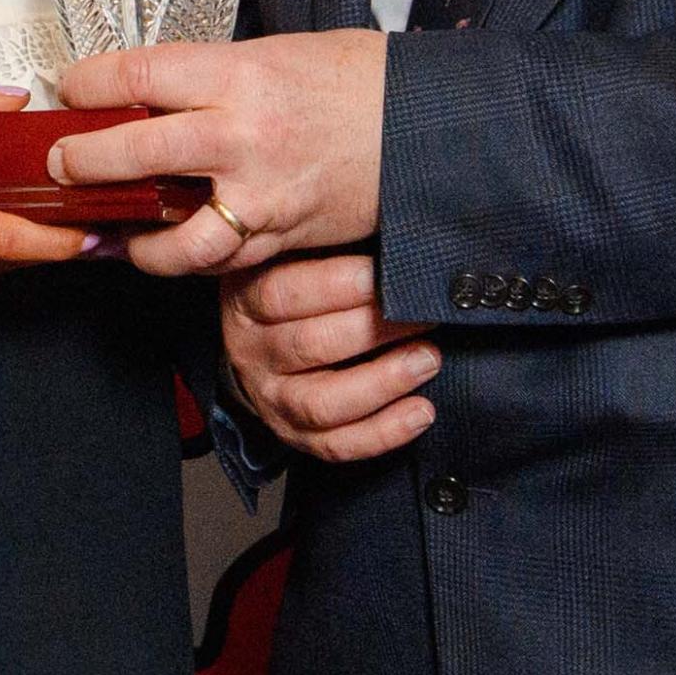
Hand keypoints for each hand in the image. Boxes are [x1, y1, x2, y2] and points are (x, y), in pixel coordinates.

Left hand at [53, 35, 386, 276]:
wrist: (430, 127)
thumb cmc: (360, 80)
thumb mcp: (277, 53)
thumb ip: (212, 76)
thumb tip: (149, 88)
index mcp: (242, 75)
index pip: (138, 75)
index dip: (90, 82)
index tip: (72, 87)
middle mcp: (245, 138)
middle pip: (136, 152)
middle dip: (82, 160)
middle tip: (59, 162)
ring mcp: (263, 197)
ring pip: (173, 236)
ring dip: (132, 238)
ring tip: (111, 229)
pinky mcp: (282, 238)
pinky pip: (219, 261)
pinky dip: (187, 260)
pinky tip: (166, 250)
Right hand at [217, 254, 438, 463]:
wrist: (267, 337)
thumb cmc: (302, 282)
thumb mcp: (298, 249)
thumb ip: (325, 237)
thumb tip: (389, 230)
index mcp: (246, 298)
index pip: (282, 293)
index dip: (337, 284)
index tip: (383, 271)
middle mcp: (251, 351)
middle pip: (309, 346)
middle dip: (374, 330)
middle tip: (423, 314)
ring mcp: (270, 397)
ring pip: (322, 402)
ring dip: (383, 382)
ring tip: (428, 360)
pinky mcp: (293, 434)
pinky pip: (337, 444)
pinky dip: (384, 432)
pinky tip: (422, 411)